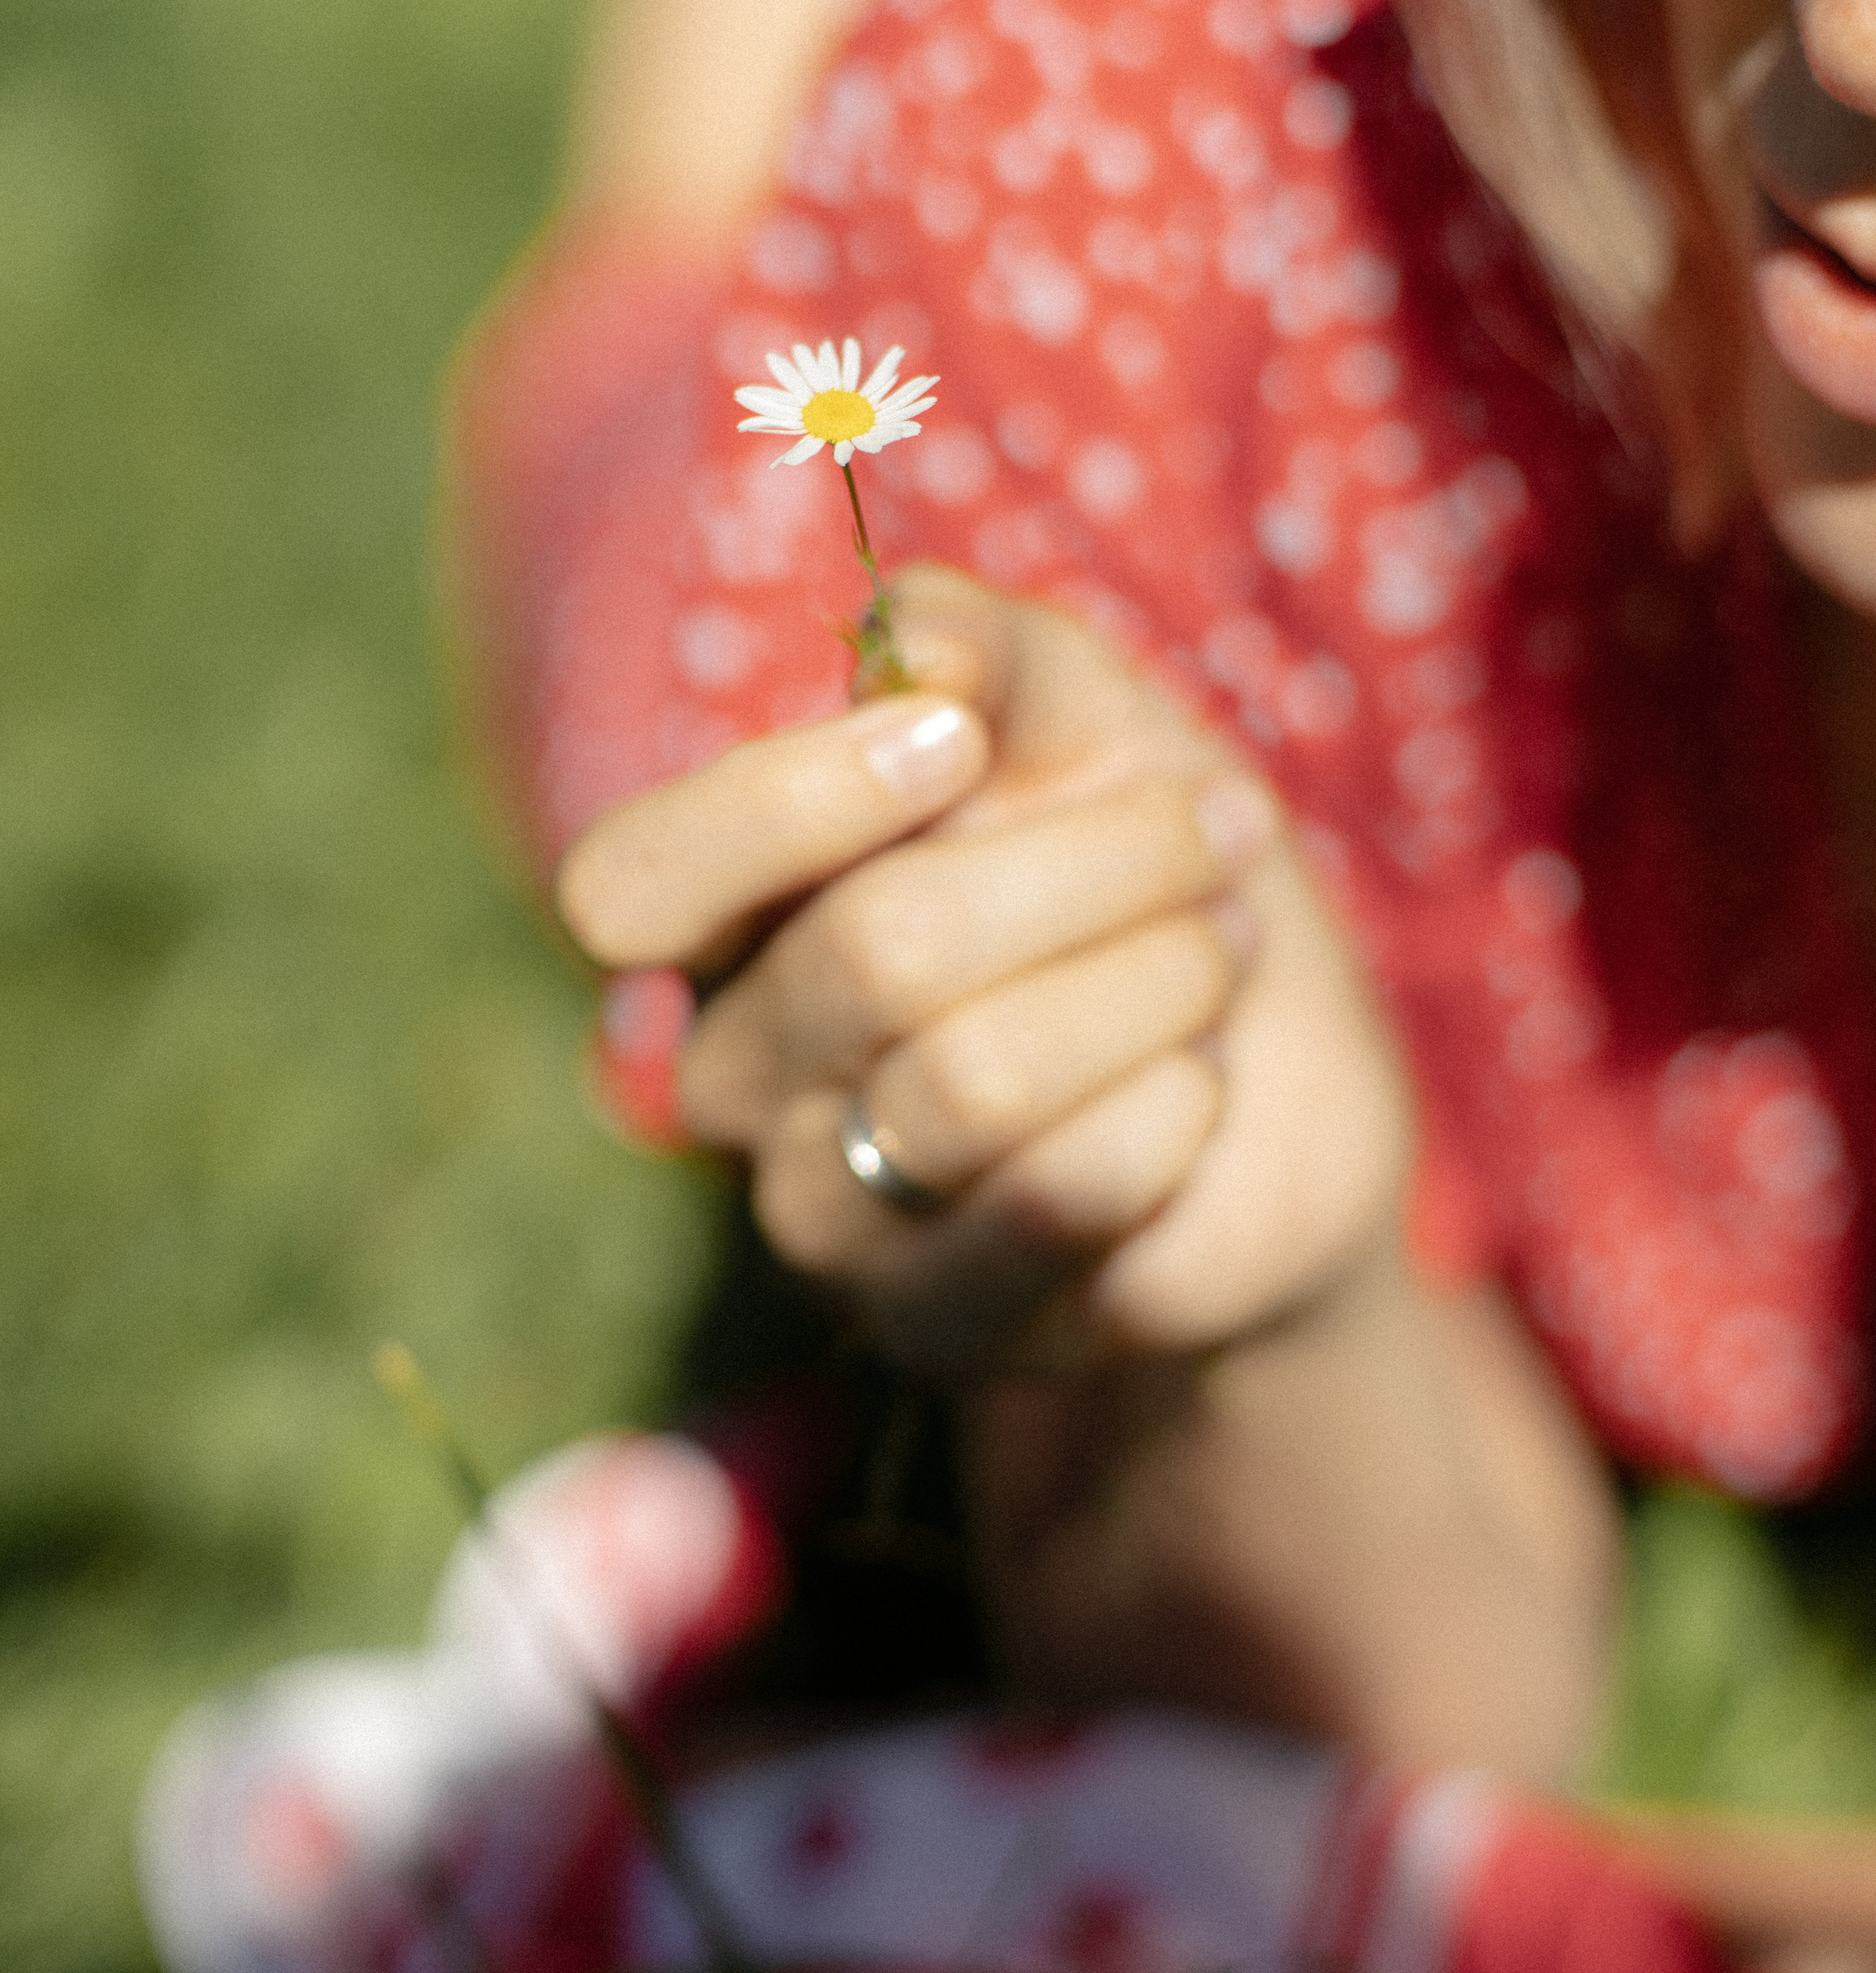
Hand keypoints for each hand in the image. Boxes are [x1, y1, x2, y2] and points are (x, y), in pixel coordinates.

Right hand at [557, 565, 1412, 1373]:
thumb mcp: (1086, 723)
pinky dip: (1177, 1108)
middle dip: (1097, 863)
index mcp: (731, 924)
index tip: (963, 742)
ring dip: (1158, 980)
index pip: (630, 886)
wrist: (1278, 1083)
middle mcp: (742, 1081)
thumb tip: (902, 645)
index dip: (791, 802)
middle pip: (876, 954)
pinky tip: (1197, 1089)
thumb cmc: (1146, 879)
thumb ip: (982, 651)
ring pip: (977, 1082)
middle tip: (1212, 833)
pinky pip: (1065, 1197)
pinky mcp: (944, 1327)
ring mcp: (831, 1223)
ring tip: (1215, 953)